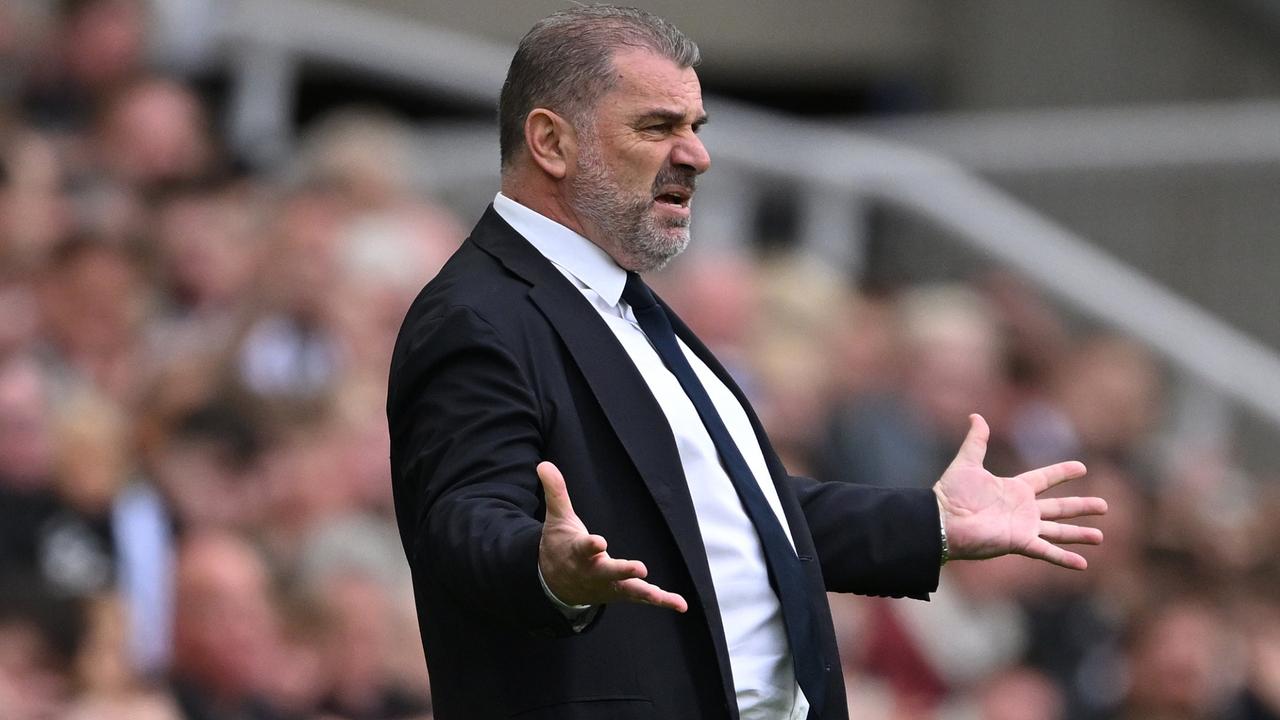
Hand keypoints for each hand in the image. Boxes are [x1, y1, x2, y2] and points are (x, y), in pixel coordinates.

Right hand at [537, 461, 687, 611]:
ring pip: (627, 590)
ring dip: (646, 593)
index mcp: (578, 552)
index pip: (584, 548)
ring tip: (663, 596)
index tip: (599, 542)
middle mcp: (593, 572)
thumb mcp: (557, 519)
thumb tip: (544, 464)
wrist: (553, 584)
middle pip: (609, 572)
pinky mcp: (620, 592)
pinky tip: (681, 604)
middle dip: (623, 571)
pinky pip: (642, 598)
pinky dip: (662, 601)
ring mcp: (607, 585)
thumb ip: (556, 492)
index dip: (591, 545)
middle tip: (640, 569)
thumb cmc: (559, 546)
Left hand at [934, 414, 1106, 569]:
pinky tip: (1083, 564)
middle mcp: (1023, 509)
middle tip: (1105, 506)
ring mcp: (1023, 527)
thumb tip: (975, 415)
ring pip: (1059, 531)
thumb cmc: (951, 493)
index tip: (1082, 467)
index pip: (1044, 479)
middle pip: (1059, 507)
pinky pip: (1047, 551)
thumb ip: (976, 440)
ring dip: (1079, 534)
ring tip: (1100, 537)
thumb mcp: (967, 462)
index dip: (1062, 473)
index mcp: (1014, 489)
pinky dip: (1064, 557)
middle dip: (1081, 506)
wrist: (943, 520)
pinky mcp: (1020, 542)